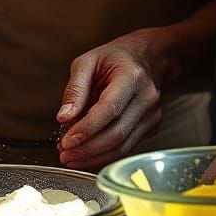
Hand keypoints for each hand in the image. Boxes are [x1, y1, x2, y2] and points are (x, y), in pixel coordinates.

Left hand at [55, 29, 166, 170]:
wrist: (146, 58)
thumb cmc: (115, 58)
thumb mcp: (88, 62)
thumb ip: (75, 89)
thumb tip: (64, 118)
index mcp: (131, 77)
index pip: (109, 109)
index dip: (87, 128)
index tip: (66, 142)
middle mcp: (146, 98)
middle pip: (117, 134)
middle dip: (87, 149)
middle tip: (64, 154)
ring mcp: (151, 115)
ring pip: (122, 147)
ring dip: (94, 157)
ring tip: (72, 157)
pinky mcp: (151, 127)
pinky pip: (127, 148)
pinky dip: (105, 156)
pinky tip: (87, 155)